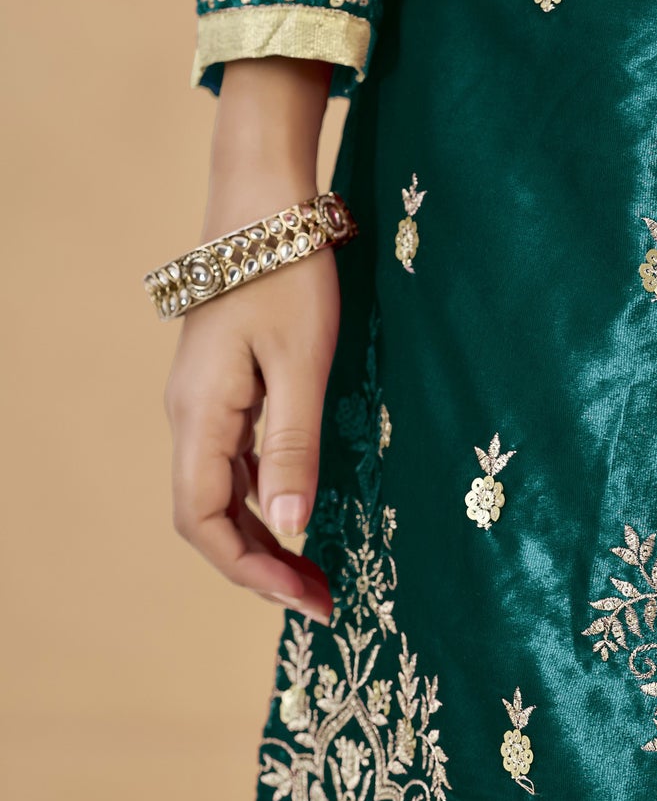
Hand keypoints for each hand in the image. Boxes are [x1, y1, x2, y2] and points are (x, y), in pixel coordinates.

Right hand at [164, 58, 336, 621]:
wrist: (265, 199)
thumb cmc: (289, 273)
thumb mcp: (302, 364)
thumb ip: (293, 448)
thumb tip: (288, 528)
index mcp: (200, 414)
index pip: (204, 521)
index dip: (250, 572)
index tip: (304, 600)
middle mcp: (190, 416)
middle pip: (209, 518)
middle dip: (261, 568)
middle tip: (323, 601)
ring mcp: (204, 404)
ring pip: (221, 495)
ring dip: (264, 541)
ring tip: (318, 574)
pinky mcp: (226, 389)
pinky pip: (234, 465)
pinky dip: (266, 502)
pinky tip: (302, 518)